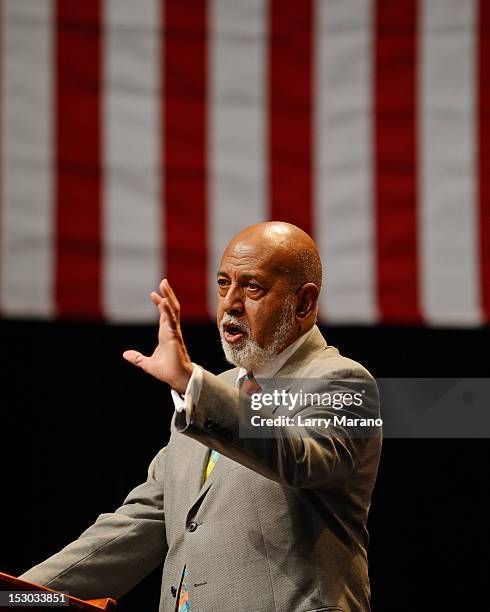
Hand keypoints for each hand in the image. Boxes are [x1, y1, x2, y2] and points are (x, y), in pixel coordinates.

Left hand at [123, 279, 193, 393]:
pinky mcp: (174, 336)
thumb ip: (137, 358)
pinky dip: (167, 310)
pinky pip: (171, 320)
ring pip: (173, 310)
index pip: (164, 314)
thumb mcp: (147, 363)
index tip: (154, 294)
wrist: (176, 378)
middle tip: (163, 281)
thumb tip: (125, 354)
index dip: (160, 303)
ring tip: (164, 284)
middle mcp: (171, 330)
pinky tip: (164, 301)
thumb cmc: (167, 370)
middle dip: (168, 294)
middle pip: (171, 308)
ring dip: (169, 296)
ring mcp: (174, 332)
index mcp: (166, 334)